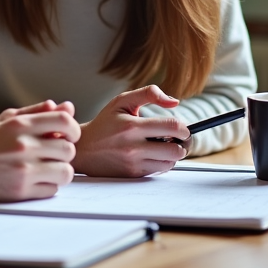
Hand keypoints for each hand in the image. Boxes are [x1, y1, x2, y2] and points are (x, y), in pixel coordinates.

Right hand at [0, 100, 79, 202]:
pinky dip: (48, 187)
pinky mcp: (20, 191)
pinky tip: (36, 181)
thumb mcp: (5, 120)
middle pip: (68, 149)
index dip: (73, 129)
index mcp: (20, 124)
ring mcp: (23, 169)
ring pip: (65, 172)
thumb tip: (66, 107)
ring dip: (60, 172)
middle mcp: (23, 145)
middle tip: (54, 156)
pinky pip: (52, 190)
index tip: (69, 136)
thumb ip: (36, 111)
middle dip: (65, 153)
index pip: (64, 121)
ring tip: (48, 170)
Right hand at [73, 85, 190, 177]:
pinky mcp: (132, 174)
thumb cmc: (104, 123)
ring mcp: (133, 162)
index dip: (184, 128)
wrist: (83, 148)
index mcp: (132, 125)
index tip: (183, 128)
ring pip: (170, 163)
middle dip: (182, 144)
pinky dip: (161, 163)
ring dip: (172, 155)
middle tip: (177, 139)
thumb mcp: (122, 101)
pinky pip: (159, 171)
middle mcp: (133, 146)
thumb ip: (149, 93)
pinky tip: (153, 155)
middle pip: (176, 150)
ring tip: (164, 146)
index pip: (172, 127)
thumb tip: (174, 101)